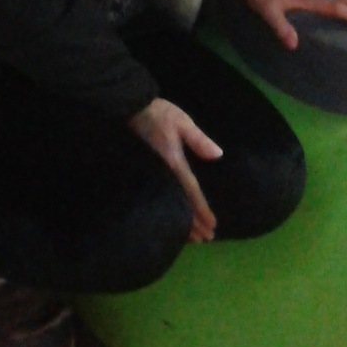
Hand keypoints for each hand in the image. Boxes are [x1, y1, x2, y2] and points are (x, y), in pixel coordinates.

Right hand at [127, 97, 222, 240]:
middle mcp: (162, 173)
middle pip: (180, 203)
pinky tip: (174, 218)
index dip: (201, 209)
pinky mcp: (145, 173)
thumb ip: (199, 140)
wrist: (128, 107)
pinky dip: (170, 210)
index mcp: (173, 162)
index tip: (212, 226)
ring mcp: (152, 175)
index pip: (191, 191)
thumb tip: (218, 156)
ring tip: (193, 237)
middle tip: (207, 239)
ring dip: (182, 221)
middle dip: (193, 222)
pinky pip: (160, 198)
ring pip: (169, 204)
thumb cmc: (158, 113)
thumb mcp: (182, 122)